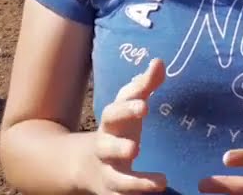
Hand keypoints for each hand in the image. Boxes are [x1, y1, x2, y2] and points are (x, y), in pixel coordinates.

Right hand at [88, 57, 167, 193]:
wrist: (82, 165)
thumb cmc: (116, 129)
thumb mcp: (128, 107)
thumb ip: (144, 86)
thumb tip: (159, 62)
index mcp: (110, 123)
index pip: (114, 111)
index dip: (127, 106)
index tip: (144, 103)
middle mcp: (104, 147)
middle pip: (107, 145)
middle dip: (119, 145)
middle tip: (136, 144)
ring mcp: (107, 172)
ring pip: (117, 178)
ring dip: (135, 182)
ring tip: (160, 182)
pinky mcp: (112, 192)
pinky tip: (157, 192)